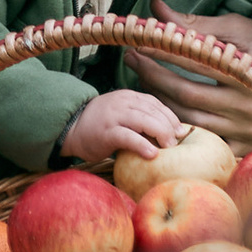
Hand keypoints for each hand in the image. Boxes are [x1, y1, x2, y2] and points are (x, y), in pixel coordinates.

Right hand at [61, 89, 185, 166]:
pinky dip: (142, 145)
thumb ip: (139, 118)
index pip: (155, 103)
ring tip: (168, 147)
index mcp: (128, 97)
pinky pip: (129, 137)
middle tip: (176, 143)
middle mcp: (122, 102)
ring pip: (144, 121)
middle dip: (168, 127)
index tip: (180, 131)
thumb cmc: (100, 126)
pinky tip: (152, 154)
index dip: (170, 116)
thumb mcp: (121, 114)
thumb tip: (167, 133)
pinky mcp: (107, 132)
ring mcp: (114, 116)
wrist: (71, 129)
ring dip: (160, 134)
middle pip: (153, 111)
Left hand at [125, 16, 251, 151]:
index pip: (196, 63)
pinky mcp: (248, 144)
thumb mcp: (234, 27)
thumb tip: (156, 8)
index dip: (164, 52)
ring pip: (190, 119)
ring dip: (160, 99)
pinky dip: (181, 124)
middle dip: (154, 76)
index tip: (138, 42)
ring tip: (142, 78)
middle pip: (187, 95)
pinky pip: (205, 139)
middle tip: (131, 59)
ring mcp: (251, 129)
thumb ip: (195, 24)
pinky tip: (163, 107)